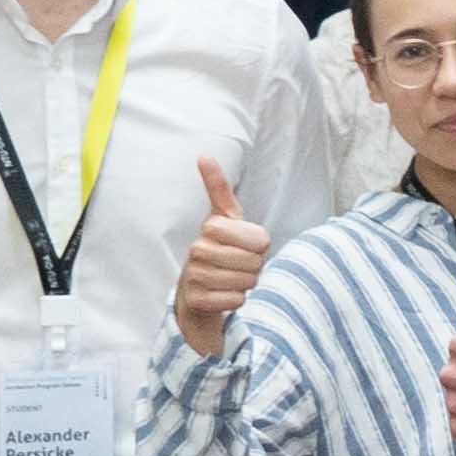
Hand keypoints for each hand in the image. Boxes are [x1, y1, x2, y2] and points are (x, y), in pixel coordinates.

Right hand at [170, 149, 269, 359]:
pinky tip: (221, 295)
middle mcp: (198, 248)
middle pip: (255, 263)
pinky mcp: (195, 299)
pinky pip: (235, 301)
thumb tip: (203, 154)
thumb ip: (218, 187)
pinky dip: (235, 301)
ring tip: (229, 279)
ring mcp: (194, 275)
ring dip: (245, 284)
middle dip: (253, 267)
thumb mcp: (224, 216)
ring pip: (246, 283)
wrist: (196, 290)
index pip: (261, 240)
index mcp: (211, 226)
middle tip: (237, 265)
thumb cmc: (219, 249)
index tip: (245, 245)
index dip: (260, 246)